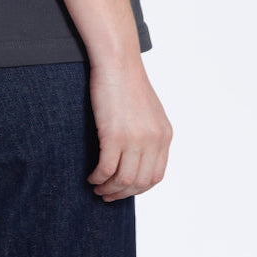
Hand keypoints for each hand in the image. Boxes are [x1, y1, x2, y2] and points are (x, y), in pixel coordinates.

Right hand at [86, 56, 171, 200]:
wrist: (117, 61)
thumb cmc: (127, 81)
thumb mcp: (149, 111)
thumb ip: (149, 134)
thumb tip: (138, 157)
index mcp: (164, 135)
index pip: (156, 176)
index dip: (139, 188)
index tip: (124, 189)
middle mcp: (153, 140)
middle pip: (140, 182)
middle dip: (122, 193)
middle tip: (107, 195)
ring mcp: (135, 139)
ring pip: (124, 179)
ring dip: (109, 189)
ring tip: (97, 187)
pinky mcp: (114, 135)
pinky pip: (107, 169)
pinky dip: (98, 178)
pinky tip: (91, 177)